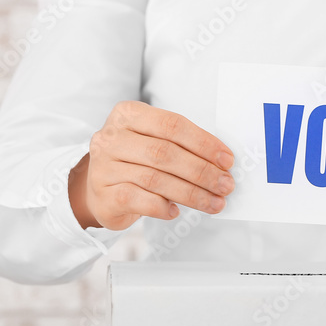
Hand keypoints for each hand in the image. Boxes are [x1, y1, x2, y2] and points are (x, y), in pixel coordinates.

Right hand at [69, 101, 234, 229]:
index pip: (172, 125)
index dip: (204, 143)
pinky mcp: (104, 194)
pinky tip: (176, 211)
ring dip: (192, 193)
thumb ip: (181, 146)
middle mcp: (112, 137)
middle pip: (165, 153)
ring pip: (156, 179)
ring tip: (214, 202)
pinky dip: (162, 207)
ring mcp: (105, 166)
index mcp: (128, 114)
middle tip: (225, 185)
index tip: (227, 160)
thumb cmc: (134, 162)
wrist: (99, 190)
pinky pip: (140, 200)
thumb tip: (221, 164)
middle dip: (202, 171)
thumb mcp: (153, 142)